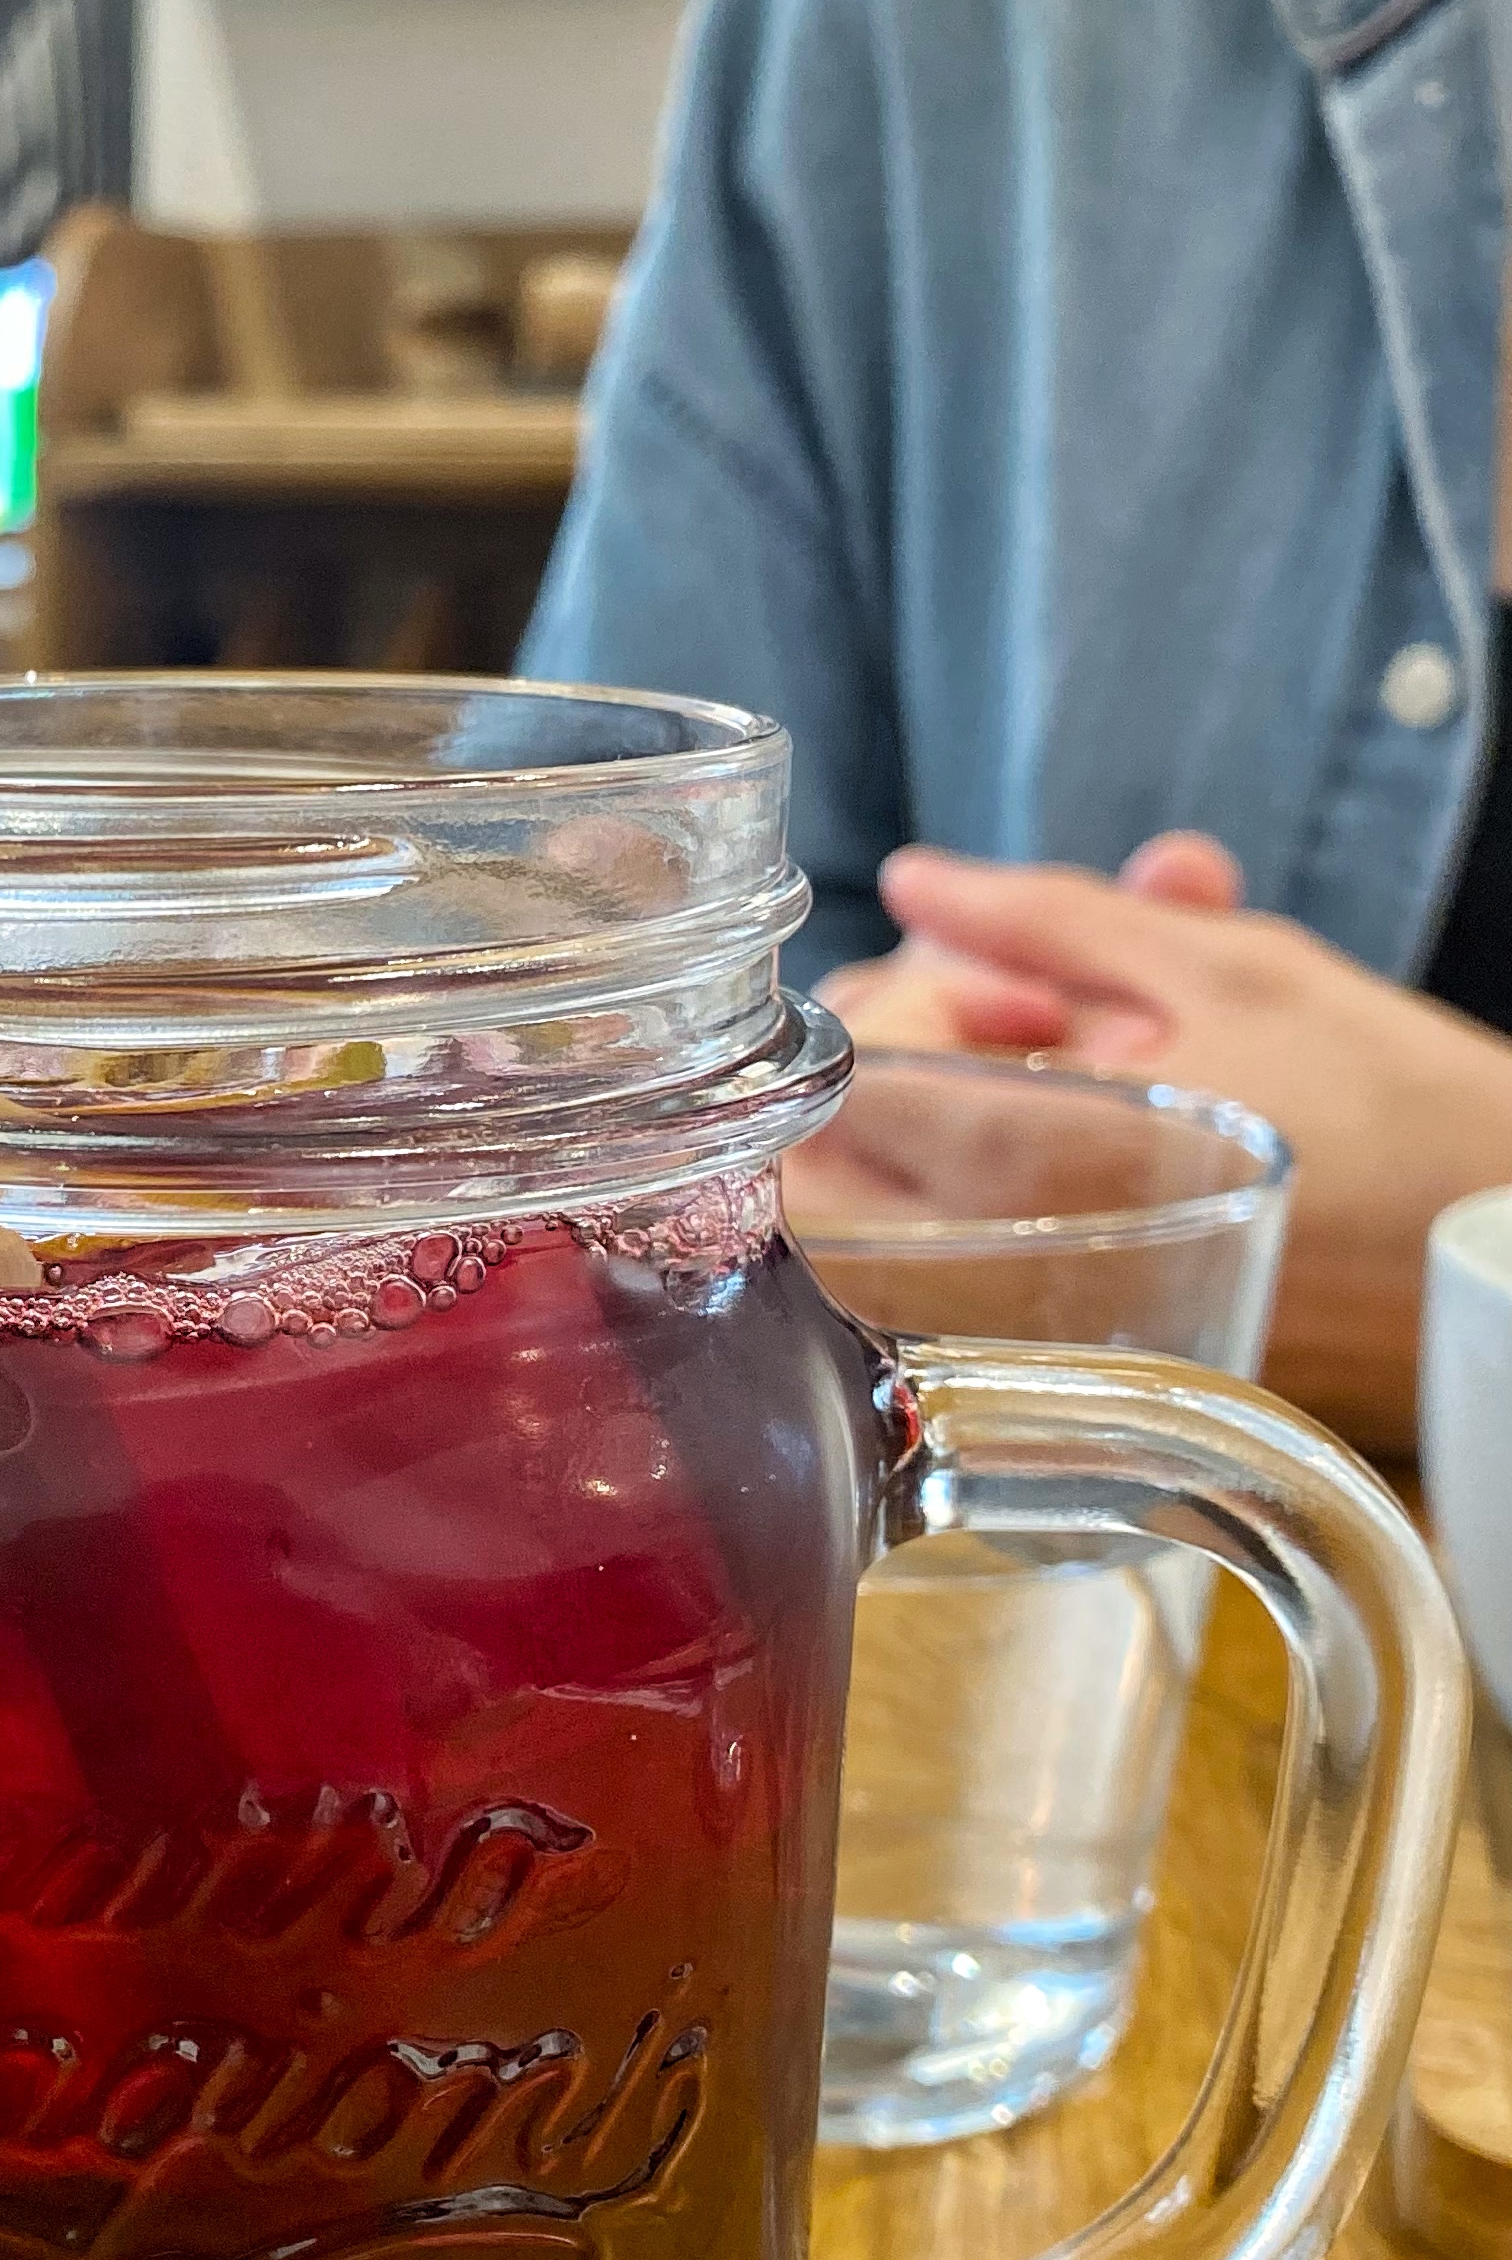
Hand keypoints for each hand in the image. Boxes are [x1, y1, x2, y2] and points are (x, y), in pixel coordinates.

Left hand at [868, 844, 1511, 1450]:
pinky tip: (1069, 1148)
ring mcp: (1017, 1335)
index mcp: (1035, 1156)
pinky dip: (963, 1205)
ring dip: (911, 1139)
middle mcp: (1000, 1267)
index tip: (983, 990)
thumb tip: (918, 884)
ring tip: (1040, 1081)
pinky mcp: (1053, 1375)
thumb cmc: (1394, 1107)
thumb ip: (1051, 920)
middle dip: (876, 1075)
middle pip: (816, 1172)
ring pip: (863, 1235)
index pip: (842, 1082)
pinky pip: (938, 1289)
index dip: (890, 1009)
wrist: (1501, 1256)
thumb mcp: (1230, 968)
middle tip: (986, 1029)